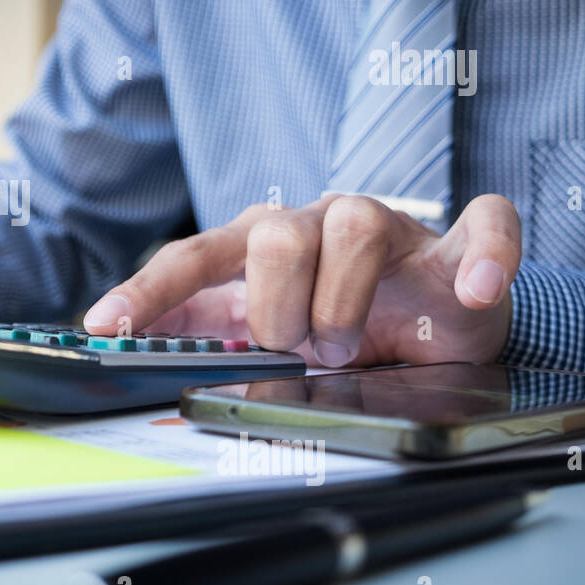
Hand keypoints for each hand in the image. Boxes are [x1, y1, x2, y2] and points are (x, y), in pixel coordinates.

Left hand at [82, 194, 520, 366]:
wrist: (431, 324)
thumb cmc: (341, 325)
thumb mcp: (268, 335)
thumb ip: (215, 338)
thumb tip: (146, 361)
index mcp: (257, 244)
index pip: (192, 257)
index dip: (148, 290)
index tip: (104, 325)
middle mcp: (313, 223)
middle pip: (271, 236)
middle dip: (276, 310)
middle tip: (296, 350)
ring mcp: (385, 226)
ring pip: (353, 225)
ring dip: (343, 304)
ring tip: (346, 348)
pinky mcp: (455, 242)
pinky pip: (480, 225)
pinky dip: (481, 257)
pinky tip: (471, 289)